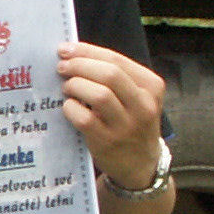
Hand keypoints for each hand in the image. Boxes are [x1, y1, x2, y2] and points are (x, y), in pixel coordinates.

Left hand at [56, 42, 165, 189]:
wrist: (141, 164)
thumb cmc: (131, 123)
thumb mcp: (136, 97)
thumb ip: (115, 77)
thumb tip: (75, 55)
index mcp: (152, 86)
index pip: (116, 59)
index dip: (87, 51)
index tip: (66, 49)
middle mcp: (144, 105)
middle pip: (109, 74)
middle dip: (80, 66)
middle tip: (62, 67)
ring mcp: (127, 126)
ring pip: (99, 95)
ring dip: (76, 86)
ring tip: (66, 87)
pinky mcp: (109, 142)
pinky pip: (85, 119)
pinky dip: (71, 109)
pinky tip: (68, 107)